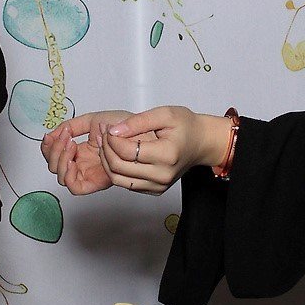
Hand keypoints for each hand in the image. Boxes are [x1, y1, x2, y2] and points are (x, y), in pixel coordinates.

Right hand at [42, 112, 130, 195]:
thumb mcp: (92, 120)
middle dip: (53, 152)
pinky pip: (75, 187)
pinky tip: (73, 159)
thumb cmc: (123, 126)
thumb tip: (52, 134)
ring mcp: (89, 173)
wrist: (139, 131)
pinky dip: (68, 174)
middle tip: (64, 138)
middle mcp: (83, 163)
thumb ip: (71, 126)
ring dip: (60, 160)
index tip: (50, 135)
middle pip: (55, 167)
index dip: (48, 148)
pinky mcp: (96, 182)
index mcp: (81, 150)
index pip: (55, 155)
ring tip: (70, 144)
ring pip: (62, 178)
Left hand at [99, 106, 230, 194]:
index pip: (127, 151)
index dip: (112, 140)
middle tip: (103, 135)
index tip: (108, 129)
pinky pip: (127, 184)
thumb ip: (138, 121)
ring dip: (107, 162)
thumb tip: (114, 131)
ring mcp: (159, 185)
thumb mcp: (164, 114)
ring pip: (119, 179)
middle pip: (119, 168)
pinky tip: (116, 155)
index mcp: (167, 155)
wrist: (201, 143)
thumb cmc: (186, 126)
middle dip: (105, 150)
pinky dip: (117, 171)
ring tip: (105, 145)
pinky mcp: (155, 190)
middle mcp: (163, 175)